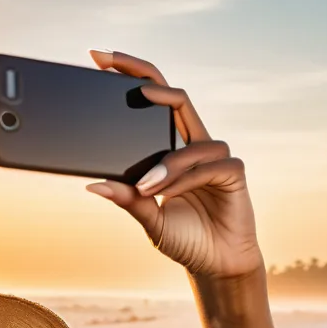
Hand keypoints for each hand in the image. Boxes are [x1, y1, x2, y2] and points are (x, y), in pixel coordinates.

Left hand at [85, 49, 264, 279]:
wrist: (214, 266)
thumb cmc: (184, 239)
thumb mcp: (147, 218)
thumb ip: (126, 199)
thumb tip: (93, 185)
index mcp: (173, 149)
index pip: (155, 101)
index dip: (132, 77)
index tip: (99, 61)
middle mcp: (195, 145)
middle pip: (173, 96)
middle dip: (142, 77)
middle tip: (111, 68)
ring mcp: (215, 156)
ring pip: (190, 143)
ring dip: (165, 165)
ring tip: (145, 189)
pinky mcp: (233, 173)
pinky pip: (208, 167)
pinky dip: (184, 181)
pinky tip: (166, 196)